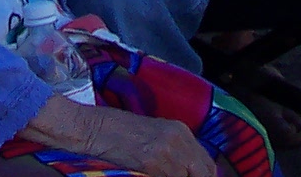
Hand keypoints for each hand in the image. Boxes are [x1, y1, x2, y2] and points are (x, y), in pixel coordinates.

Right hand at [23, 98, 214, 176]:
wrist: (94, 128)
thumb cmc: (119, 131)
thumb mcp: (153, 135)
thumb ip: (174, 149)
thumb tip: (188, 170)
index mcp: (180, 130)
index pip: (207, 164)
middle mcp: (178, 138)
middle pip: (203, 172)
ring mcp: (166, 150)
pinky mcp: (153, 162)